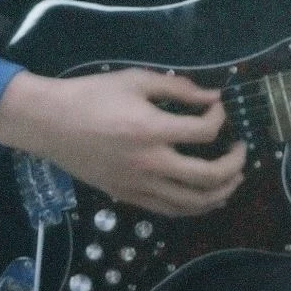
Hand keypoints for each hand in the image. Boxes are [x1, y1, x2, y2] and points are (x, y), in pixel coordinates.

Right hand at [0, 67, 246, 216]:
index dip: (220, 118)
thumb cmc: (93, 95)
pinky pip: (170, 210)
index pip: (205, 132)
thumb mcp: (137, 80)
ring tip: (235, 177)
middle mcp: (149, 163)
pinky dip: (195, 206)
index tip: (218, 108)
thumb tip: (213, 97)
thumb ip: (178, 88)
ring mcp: (138, 185)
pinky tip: (206, 196)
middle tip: (242, 149)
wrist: (49, 123)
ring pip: (192, 202)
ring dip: (222, 191)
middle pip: (207, 176)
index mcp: (151, 130)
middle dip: (235, 164)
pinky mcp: (128, 197)